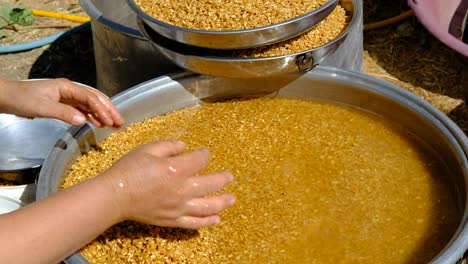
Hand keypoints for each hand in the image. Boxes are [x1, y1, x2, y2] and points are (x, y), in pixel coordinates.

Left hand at [0, 78, 123, 128]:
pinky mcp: (64, 104)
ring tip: (114, 125)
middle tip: (120, 122)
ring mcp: (68, 97)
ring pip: (91, 105)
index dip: (102, 110)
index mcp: (67, 87)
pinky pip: (82, 110)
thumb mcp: (42, 107)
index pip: (90, 98)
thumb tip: (84, 120)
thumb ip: (64, 113)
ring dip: (102, 114)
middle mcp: (70, 91)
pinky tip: (98, 124)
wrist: (7, 97)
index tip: (110, 121)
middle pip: (95, 100)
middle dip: (109, 110)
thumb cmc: (23, 99)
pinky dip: (92, 117)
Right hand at [102, 140, 235, 228]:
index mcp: (175, 169)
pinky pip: (194, 222)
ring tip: (232, 199)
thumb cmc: (128, 170)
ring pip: (207, 206)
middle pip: (210, 184)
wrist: (114, 196)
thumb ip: (169, 146)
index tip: (204, 152)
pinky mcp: (172, 220)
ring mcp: (178, 207)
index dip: (205, 154)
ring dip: (222, 202)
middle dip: (222, 179)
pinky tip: (217, 219)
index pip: (200, 160)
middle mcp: (181, 189)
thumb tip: (184, 146)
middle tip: (230, 176)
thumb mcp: (147, 149)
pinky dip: (207, 222)